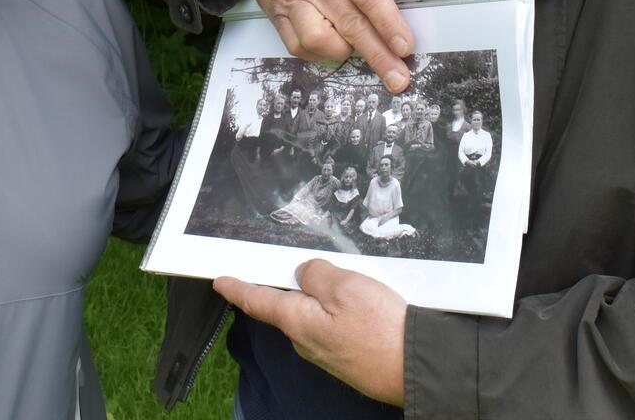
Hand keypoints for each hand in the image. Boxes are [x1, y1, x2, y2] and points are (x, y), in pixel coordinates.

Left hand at [215, 261, 406, 404]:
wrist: (414, 369)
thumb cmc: (381, 331)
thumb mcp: (344, 286)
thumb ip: (316, 274)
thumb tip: (304, 272)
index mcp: (297, 320)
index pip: (257, 300)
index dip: (237, 288)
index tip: (221, 282)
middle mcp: (306, 341)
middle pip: (288, 305)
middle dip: (292, 286)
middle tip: (301, 265)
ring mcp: (326, 352)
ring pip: (314, 315)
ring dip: (322, 298)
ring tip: (349, 283)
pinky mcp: (347, 357)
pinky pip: (335, 327)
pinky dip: (341, 312)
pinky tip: (362, 305)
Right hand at [219, 0, 427, 90]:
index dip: (386, 20)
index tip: (405, 44)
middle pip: (349, 24)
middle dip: (377, 54)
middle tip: (399, 78)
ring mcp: (295, 3)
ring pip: (318, 40)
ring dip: (344, 53)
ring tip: (365, 57)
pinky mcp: (280, 17)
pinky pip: (298, 46)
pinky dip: (318, 55)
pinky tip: (336, 52)